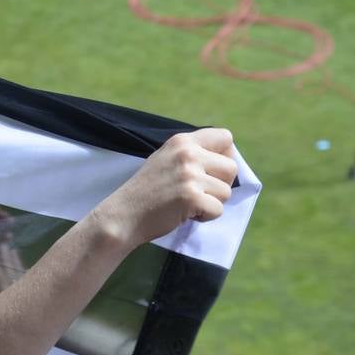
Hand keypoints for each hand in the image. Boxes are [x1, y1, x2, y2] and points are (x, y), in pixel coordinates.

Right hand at [93, 128, 237, 247]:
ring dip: (211, 202)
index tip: (212, 171)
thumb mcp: (165, 159)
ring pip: (226, 191)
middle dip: (220, 184)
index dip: (225, 156)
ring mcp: (189, 175)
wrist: (123, 215)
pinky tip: (185, 214)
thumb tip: (228, 158)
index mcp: (181, 141)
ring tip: (187, 203)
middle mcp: (187, 154)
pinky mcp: (191, 197)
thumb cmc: (146, 191)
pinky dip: (205, 217)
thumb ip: (192, 154)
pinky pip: (217, 209)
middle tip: (198, 192)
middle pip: (231, 167)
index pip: (225, 137)